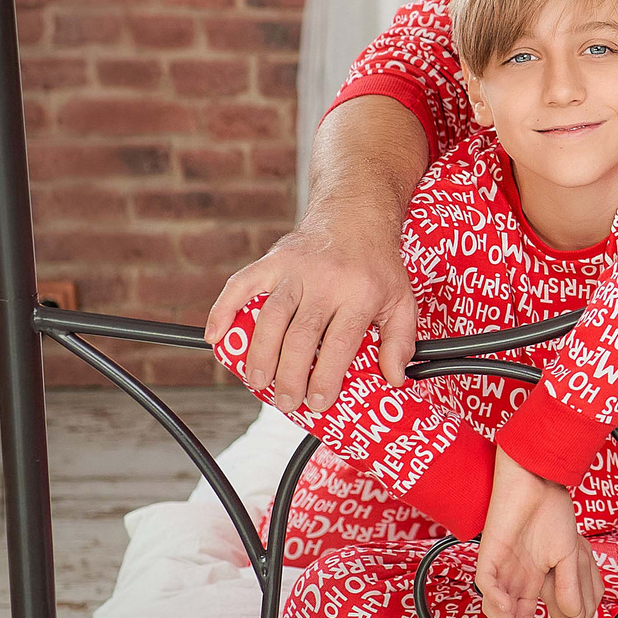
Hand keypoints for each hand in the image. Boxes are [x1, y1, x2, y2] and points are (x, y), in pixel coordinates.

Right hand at [205, 212, 416, 413]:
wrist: (356, 214)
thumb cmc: (377, 265)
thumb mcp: (401, 299)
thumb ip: (400, 341)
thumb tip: (395, 378)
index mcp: (360, 293)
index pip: (340, 342)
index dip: (326, 377)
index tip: (318, 402)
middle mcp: (326, 280)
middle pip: (302, 335)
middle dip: (290, 375)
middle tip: (286, 402)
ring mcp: (296, 269)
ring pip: (271, 315)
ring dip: (261, 353)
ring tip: (258, 381)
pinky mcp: (273, 260)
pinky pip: (241, 284)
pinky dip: (223, 310)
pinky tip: (216, 336)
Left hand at [476, 449, 603, 617]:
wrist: (540, 480)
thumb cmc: (554, 512)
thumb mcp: (572, 555)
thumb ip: (570, 586)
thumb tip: (571, 614)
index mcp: (534, 579)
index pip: (531, 616)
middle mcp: (514, 577)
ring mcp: (501, 567)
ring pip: (497, 608)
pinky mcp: (488, 555)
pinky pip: (486, 583)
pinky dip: (496, 599)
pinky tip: (509, 609)